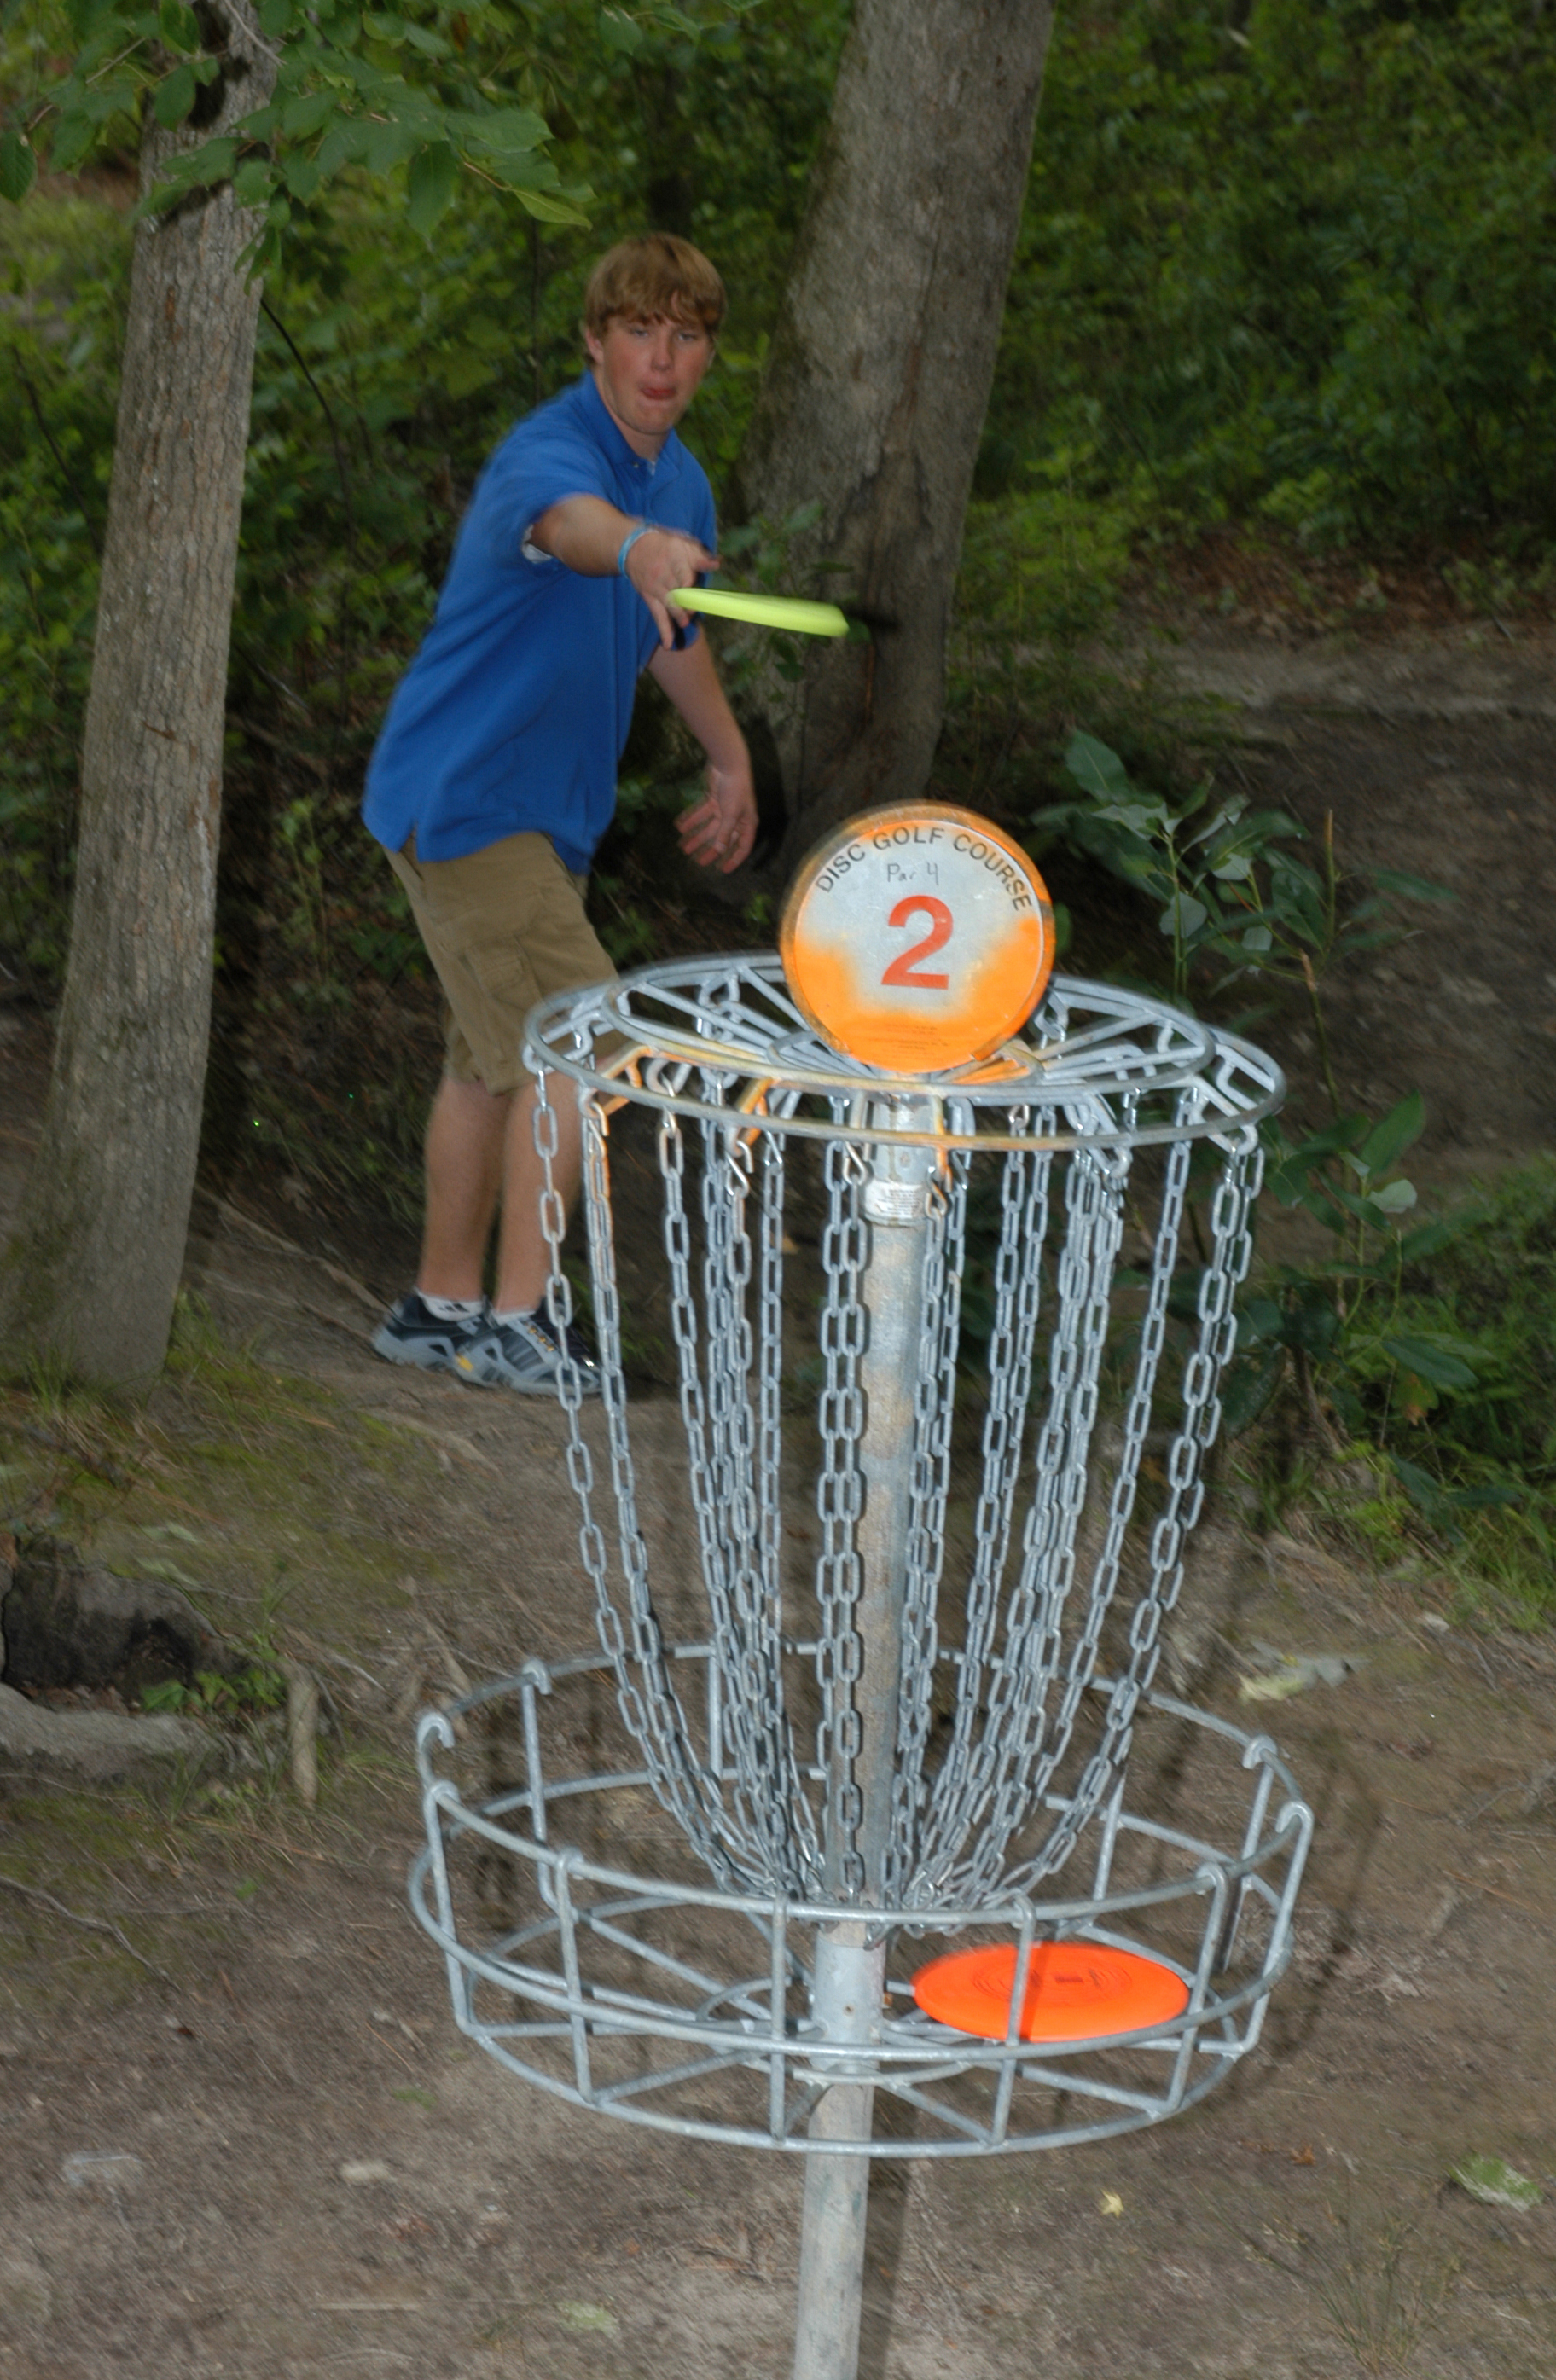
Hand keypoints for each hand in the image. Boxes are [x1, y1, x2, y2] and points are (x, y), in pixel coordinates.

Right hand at [624, 526, 718, 647]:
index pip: (683, 573)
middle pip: (676, 591)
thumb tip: (716, 564)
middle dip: (685, 603)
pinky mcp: (649, 598)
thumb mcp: (683, 543)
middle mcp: (663, 573)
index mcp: (674, 557)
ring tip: (684, 622)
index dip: (689, 583)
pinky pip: (657, 615)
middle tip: (692, 611)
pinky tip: (668, 644)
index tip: (695, 591)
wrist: (634, 547)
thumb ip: (700, 555)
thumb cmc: (666, 546)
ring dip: (676, 615)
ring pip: (667, 605)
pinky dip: (663, 630)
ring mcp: (655, 587)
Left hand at [678, 761, 756, 873]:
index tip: (724, 870)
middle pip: (723, 838)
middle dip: (710, 850)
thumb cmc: (735, 790)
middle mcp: (736, 818)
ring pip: (709, 827)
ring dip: (698, 837)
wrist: (729, 764)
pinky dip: (692, 820)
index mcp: (747, 823)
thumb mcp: (730, 814)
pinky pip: (702, 814)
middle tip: (699, 862)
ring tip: (685, 848)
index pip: (743, 846)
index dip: (734, 859)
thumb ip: (725, 832)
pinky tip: (681, 828)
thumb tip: (720, 850)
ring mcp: (724, 808)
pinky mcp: (713, 799)